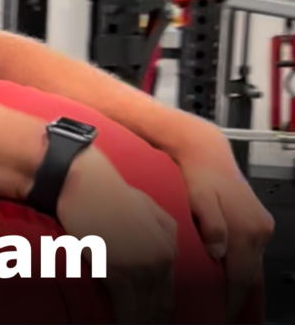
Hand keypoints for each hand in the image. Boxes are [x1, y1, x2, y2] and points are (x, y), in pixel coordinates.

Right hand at [57, 148, 177, 323]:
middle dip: (153, 320)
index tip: (153, 322)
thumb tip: (166, 252)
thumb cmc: (105, 190)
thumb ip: (162, 230)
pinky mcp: (120, 271)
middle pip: (160, 304)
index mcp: (169, 245)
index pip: (167, 291)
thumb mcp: (146, 206)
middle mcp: (162, 258)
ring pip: (145, 310)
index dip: (159, 312)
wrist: (82, 180)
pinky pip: (126, 307)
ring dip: (140, 323)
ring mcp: (142, 266)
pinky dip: (125, 321)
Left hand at [173, 129, 273, 321]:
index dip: (230, 299)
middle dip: (234, 296)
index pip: (240, 276)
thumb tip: (219, 251)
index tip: (220, 315)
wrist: (206, 152)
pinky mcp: (258, 222)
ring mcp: (261, 226)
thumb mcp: (199, 199)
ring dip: (237, 281)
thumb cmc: (198, 174)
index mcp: (248, 229)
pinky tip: (225, 272)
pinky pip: (250, 252)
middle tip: (218, 312)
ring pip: (250, 264)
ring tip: (219, 298)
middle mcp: (260, 229)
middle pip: (248, 274)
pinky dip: (239, 265)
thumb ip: (211, 225)